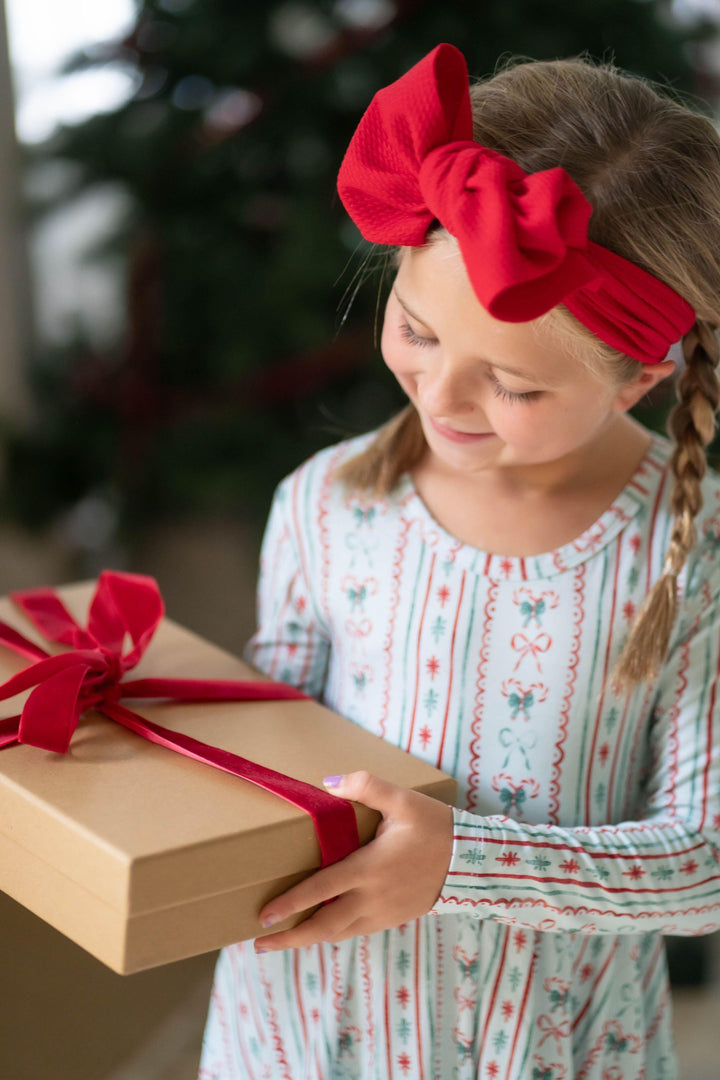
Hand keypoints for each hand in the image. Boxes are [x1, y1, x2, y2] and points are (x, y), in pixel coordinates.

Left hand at [256, 771, 453, 950]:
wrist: (472, 862)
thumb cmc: (435, 827)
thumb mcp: (403, 799)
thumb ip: (366, 786)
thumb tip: (328, 783)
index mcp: (369, 869)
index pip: (321, 890)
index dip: (290, 904)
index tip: (263, 914)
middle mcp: (372, 898)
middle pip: (323, 927)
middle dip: (289, 937)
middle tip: (259, 942)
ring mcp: (382, 913)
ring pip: (338, 934)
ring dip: (307, 939)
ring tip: (281, 939)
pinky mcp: (391, 919)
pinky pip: (355, 931)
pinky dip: (333, 933)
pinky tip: (321, 928)